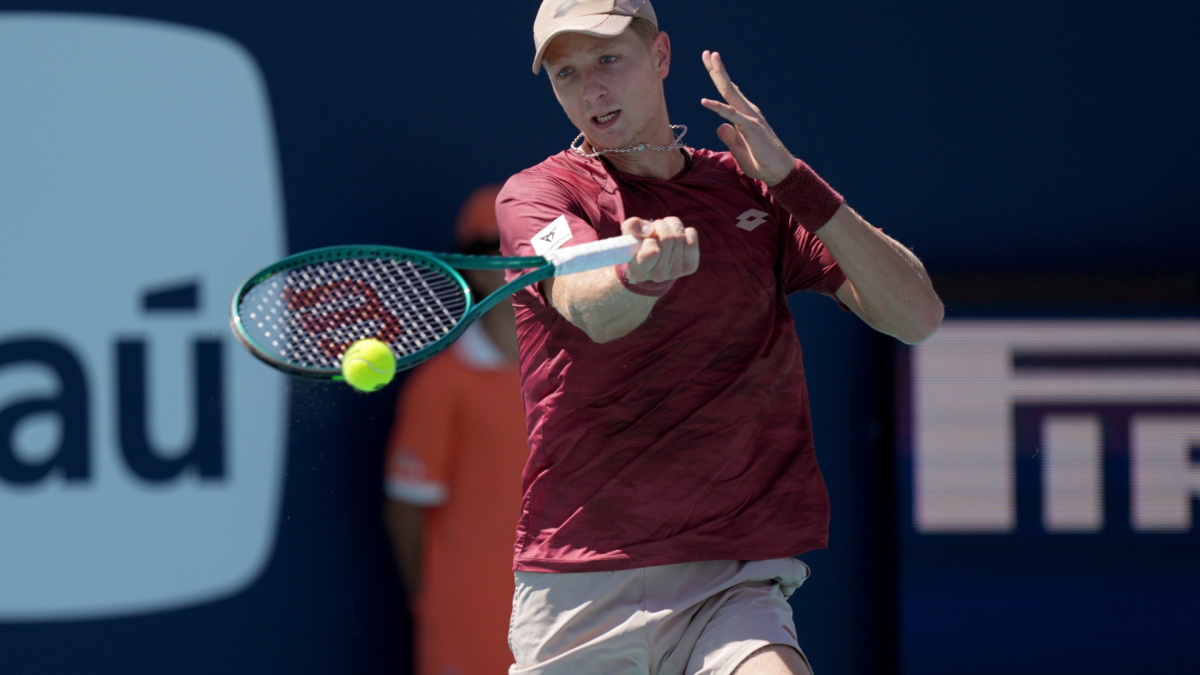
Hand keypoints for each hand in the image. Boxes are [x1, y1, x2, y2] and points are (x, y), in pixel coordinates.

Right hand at [620, 216, 699, 283]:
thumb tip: (649, 229)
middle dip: (660, 226)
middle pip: (667, 238)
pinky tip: (677, 236)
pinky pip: (692, 236)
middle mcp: (658, 276)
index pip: (652, 250)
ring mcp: (676, 272)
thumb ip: (631, 227)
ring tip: (664, 231)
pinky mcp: (691, 266)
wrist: (655, 261)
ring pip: (679, 235)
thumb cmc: (640, 245)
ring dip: (671, 226)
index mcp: (639, 272)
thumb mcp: (629, 235)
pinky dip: (685, 230)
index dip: (650, 238)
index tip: (646, 239)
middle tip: (655, 229)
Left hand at [700, 51, 795, 185]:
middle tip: (707, 53)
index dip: (718, 77)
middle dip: (717, 69)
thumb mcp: (738, 148)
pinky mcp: (750, 127)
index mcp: (744, 115)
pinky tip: (704, 101)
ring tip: (711, 59)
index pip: (728, 93)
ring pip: (730, 93)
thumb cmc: (760, 161)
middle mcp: (747, 112)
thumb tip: (720, 127)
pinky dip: (717, 108)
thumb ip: (729, 136)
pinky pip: (731, 115)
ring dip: (719, 76)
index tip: (709, 62)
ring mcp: (749, 118)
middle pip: (728, 87)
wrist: (778, 171)